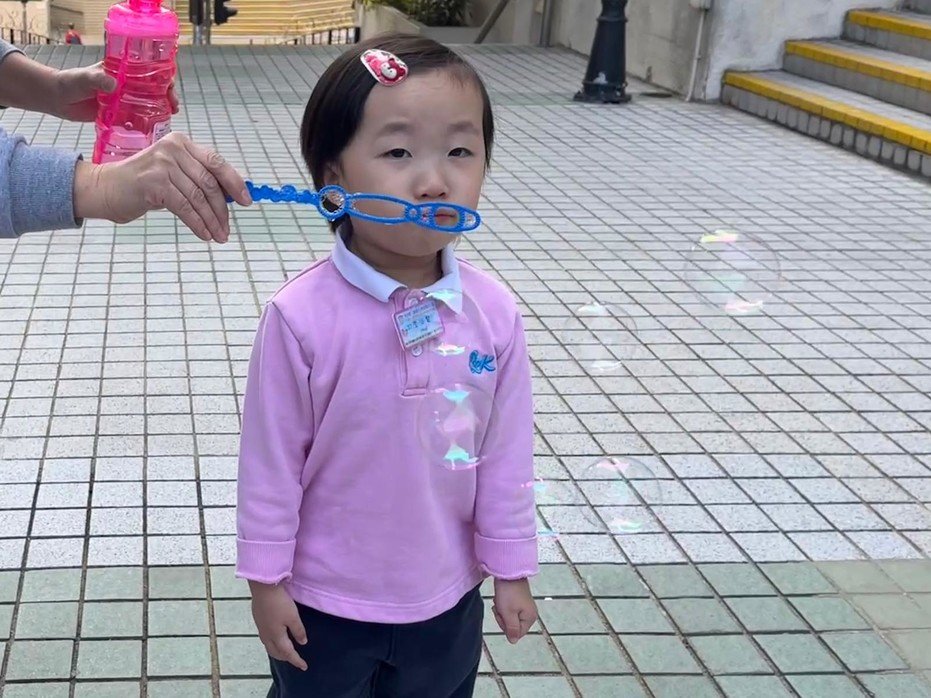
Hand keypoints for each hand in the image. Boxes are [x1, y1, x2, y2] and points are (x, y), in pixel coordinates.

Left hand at [52, 63, 179, 121]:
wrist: (57, 99)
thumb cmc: (70, 82)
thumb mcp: (84, 78)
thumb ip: (98, 79)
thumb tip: (114, 85)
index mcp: (122, 72)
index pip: (148, 71)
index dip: (163, 77)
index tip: (170, 86)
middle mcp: (126, 85)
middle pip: (154, 88)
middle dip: (167, 95)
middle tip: (173, 106)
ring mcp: (124, 100)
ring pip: (148, 103)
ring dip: (161, 109)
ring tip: (170, 116)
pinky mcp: (119, 114)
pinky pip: (137, 117)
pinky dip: (147, 122)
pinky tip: (154, 128)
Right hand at [73, 132, 251, 241]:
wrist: (107, 188)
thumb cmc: (144, 184)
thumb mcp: (174, 175)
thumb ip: (198, 179)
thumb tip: (231, 197)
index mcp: (182, 143)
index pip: (216, 162)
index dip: (235, 183)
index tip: (246, 202)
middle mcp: (173, 149)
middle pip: (209, 183)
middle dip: (222, 210)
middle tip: (227, 229)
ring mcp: (163, 164)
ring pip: (199, 198)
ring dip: (212, 221)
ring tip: (219, 236)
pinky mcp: (154, 182)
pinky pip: (185, 208)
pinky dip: (198, 224)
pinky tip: (205, 235)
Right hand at [250, 581, 307, 670]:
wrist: (263, 588)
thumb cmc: (280, 603)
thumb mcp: (293, 617)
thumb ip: (298, 631)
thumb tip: (302, 643)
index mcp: (276, 636)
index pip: (288, 653)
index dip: (296, 661)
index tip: (304, 667)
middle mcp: (267, 635)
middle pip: (276, 653)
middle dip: (286, 658)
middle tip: (295, 659)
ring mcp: (261, 628)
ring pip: (269, 646)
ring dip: (278, 651)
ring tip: (286, 651)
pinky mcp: (258, 621)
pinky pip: (266, 639)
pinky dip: (273, 643)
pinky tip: (276, 637)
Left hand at [492, 578, 537, 643]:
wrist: (508, 572)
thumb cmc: (508, 593)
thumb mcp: (508, 613)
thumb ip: (511, 629)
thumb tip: (513, 641)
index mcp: (530, 618)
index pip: (516, 634)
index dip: (506, 627)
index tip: (501, 615)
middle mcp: (530, 613)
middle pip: (513, 626)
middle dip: (503, 618)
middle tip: (499, 607)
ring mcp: (526, 606)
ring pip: (510, 617)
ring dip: (502, 611)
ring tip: (500, 601)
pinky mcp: (520, 600)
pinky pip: (510, 609)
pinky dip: (503, 605)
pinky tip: (501, 598)